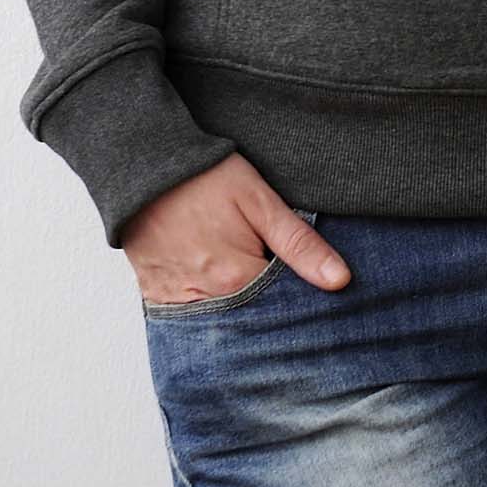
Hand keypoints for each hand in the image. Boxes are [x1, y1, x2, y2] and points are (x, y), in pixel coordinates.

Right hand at [124, 153, 349, 304]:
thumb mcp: (260, 202)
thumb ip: (300, 245)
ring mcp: (174, 302)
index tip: (308, 282)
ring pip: (220, 320)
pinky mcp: (155, 296)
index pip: (283, 309)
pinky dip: (206, 305)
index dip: (299, 294)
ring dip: (238, 307)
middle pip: (250, 319)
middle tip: (273, 271)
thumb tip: (340, 281)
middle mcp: (204, 301)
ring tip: (244, 274)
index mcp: (236, 281)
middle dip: (268, 306)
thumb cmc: (207, 178)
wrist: (146, 167)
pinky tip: (216, 283)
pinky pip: (188, 315)